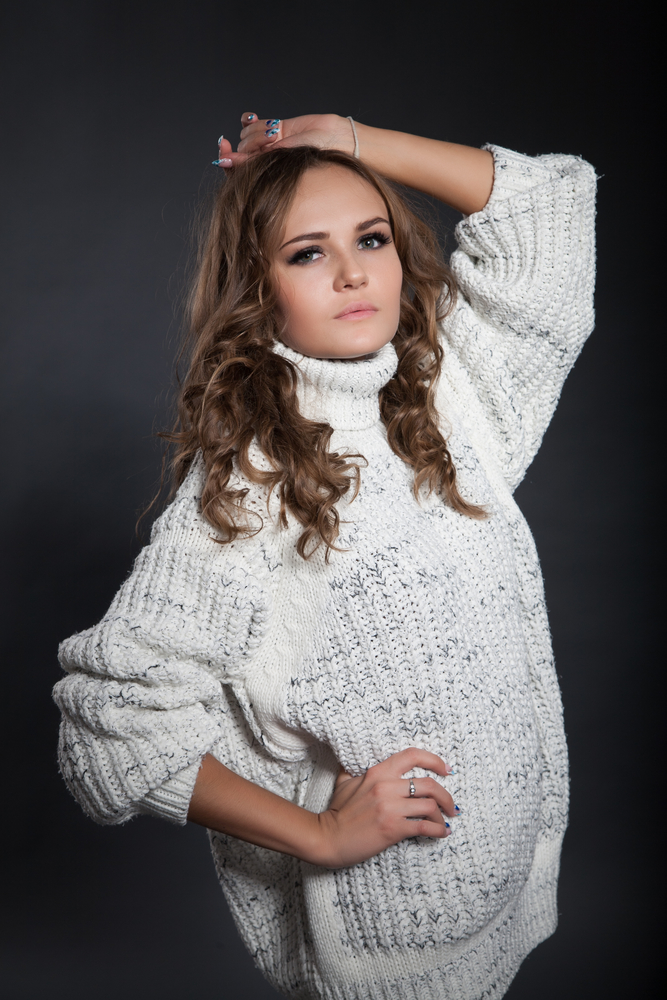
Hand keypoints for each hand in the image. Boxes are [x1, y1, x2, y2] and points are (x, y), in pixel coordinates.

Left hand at [212, 112, 355, 168]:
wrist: (335, 142)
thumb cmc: (314, 161)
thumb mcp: (280, 162)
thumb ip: (253, 161)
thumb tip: (225, 161)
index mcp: (266, 176)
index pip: (238, 170)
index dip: (229, 160)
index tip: (225, 150)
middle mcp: (267, 161)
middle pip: (241, 150)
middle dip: (249, 143)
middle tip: (269, 141)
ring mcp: (270, 144)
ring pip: (247, 134)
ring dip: (256, 131)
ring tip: (275, 134)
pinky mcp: (275, 129)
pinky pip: (252, 124)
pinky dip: (250, 120)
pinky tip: (252, 117)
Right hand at [312, 747, 457, 868]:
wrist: (327, 837)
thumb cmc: (336, 811)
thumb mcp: (344, 782)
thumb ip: (353, 769)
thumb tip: (353, 759)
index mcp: (378, 772)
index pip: (412, 756)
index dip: (434, 760)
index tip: (446, 769)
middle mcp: (386, 786)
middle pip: (429, 784)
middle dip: (446, 796)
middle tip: (451, 806)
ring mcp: (390, 808)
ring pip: (430, 806)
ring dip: (443, 816)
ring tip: (445, 823)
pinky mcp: (392, 828)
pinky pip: (424, 827)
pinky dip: (438, 830)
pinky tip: (441, 833)